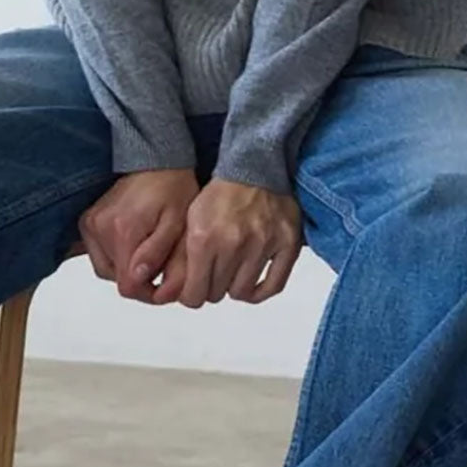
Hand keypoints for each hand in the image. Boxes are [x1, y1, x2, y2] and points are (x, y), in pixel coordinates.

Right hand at [77, 170, 199, 302]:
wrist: (156, 160)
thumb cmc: (173, 188)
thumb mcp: (176, 223)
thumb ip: (157, 254)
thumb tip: (137, 279)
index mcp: (125, 231)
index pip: (127, 285)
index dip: (146, 293)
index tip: (161, 287)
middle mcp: (101, 228)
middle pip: (116, 278)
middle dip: (137, 278)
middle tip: (158, 266)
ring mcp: (90, 224)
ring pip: (105, 269)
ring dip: (124, 268)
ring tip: (145, 252)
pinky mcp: (86, 222)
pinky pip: (97, 254)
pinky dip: (114, 256)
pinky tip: (130, 244)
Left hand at [172, 178, 302, 309]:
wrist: (254, 168)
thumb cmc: (220, 194)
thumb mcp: (189, 220)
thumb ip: (184, 256)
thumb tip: (179, 290)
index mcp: (204, 240)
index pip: (194, 294)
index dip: (191, 298)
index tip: (192, 293)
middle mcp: (233, 245)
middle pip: (216, 293)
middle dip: (211, 289)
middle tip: (212, 278)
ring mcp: (262, 245)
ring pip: (241, 292)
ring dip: (233, 288)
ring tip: (231, 276)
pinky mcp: (287, 244)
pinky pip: (274, 285)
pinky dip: (260, 292)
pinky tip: (251, 288)